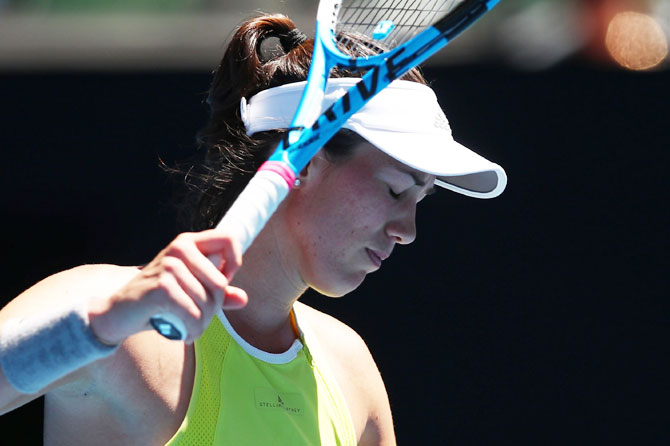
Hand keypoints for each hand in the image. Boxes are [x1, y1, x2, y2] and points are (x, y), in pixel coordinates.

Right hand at [89, 230, 247, 343]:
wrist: (118, 313)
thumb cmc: (157, 301)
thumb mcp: (189, 292)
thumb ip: (217, 294)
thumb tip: (244, 299)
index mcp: (189, 243)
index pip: (229, 239)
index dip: (234, 263)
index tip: (222, 282)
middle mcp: (180, 248)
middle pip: (220, 284)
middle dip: (213, 308)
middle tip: (197, 317)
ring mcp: (169, 265)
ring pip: (207, 303)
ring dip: (201, 324)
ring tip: (188, 328)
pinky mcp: (161, 287)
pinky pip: (193, 315)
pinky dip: (191, 331)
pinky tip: (182, 334)